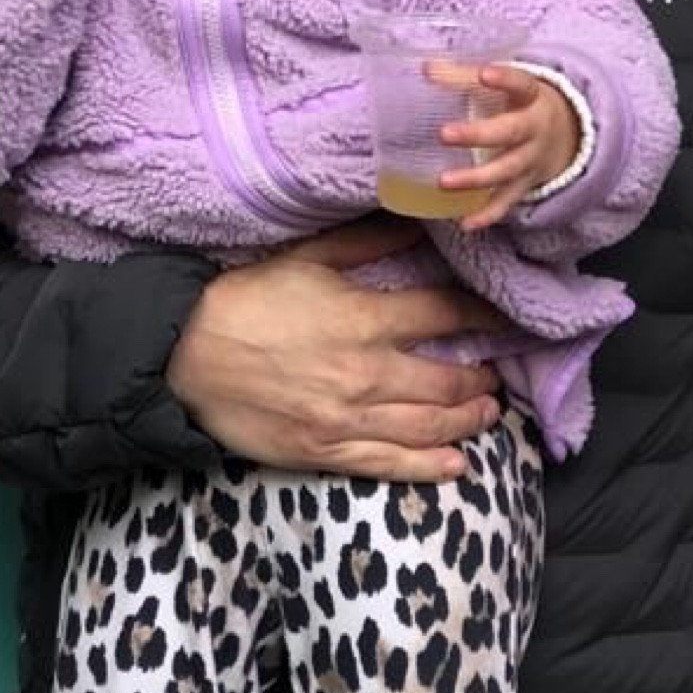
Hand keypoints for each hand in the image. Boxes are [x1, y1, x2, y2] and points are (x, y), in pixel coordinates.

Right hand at [167, 220, 510, 481]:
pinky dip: (430, 467)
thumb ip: (365, 243)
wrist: (185, 357)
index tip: (507, 317)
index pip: (445, 315)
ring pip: (428, 426)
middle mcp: (366, 374)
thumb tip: (413, 225)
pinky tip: (457, 465)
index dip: (484, 315)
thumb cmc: (244, 300)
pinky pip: (391, 466)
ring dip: (467, 420)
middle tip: (497, 374)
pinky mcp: (326, 454)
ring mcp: (347, 421)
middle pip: (447, 380)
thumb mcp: (306, 256)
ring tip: (488, 413)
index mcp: (364, 319)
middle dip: (481, 377)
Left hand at [434, 63, 579, 231]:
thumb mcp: (506, 85)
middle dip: (478, 135)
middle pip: (510, 132)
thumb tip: (427, 68)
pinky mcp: (525, 185)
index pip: (522, 84)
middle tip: (445, 134)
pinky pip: (507, 202)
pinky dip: (488, 214)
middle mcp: (535, 130)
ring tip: (444, 182)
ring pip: (506, 170)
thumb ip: (465, 76)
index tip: (484, 74)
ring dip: (476, 179)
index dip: (505, 79)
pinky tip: (465, 222)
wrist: (566, 134)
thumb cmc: (522, 102)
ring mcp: (532, 160)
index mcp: (532, 97)